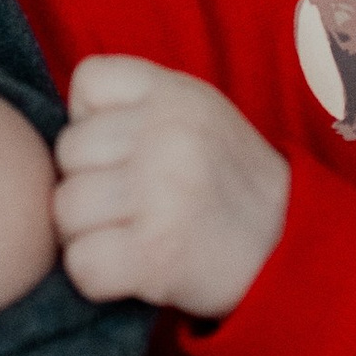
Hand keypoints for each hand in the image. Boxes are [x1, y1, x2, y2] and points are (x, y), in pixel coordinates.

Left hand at [51, 55, 290, 317]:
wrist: (290, 251)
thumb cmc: (227, 183)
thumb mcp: (197, 114)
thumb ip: (138, 103)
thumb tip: (66, 121)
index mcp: (177, 93)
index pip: (88, 80)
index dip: (91, 118)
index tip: (123, 149)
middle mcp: (169, 135)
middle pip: (68, 152)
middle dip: (86, 182)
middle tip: (128, 204)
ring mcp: (162, 193)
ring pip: (65, 209)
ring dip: (86, 232)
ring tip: (128, 235)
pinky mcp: (155, 254)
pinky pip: (81, 263)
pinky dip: (95, 276)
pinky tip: (128, 269)